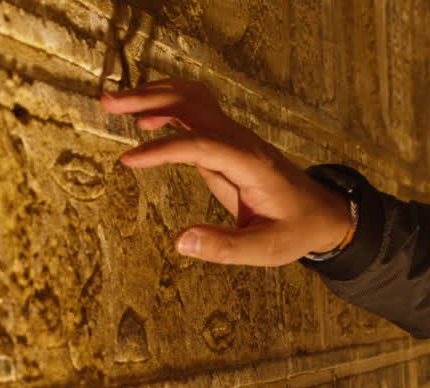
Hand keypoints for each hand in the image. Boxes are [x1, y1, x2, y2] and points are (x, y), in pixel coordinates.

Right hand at [100, 79, 350, 265]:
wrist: (320, 212)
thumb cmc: (294, 230)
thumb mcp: (266, 249)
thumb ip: (225, 246)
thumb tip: (181, 242)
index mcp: (250, 164)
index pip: (201, 145)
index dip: (164, 149)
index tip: (129, 160)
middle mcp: (240, 141)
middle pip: (192, 104)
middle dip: (149, 99)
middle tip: (108, 104)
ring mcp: (234, 136)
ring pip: (192, 99)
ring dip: (154, 95)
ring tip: (115, 103)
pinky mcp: (227, 140)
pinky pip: (195, 111)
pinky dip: (167, 105)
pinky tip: (144, 120)